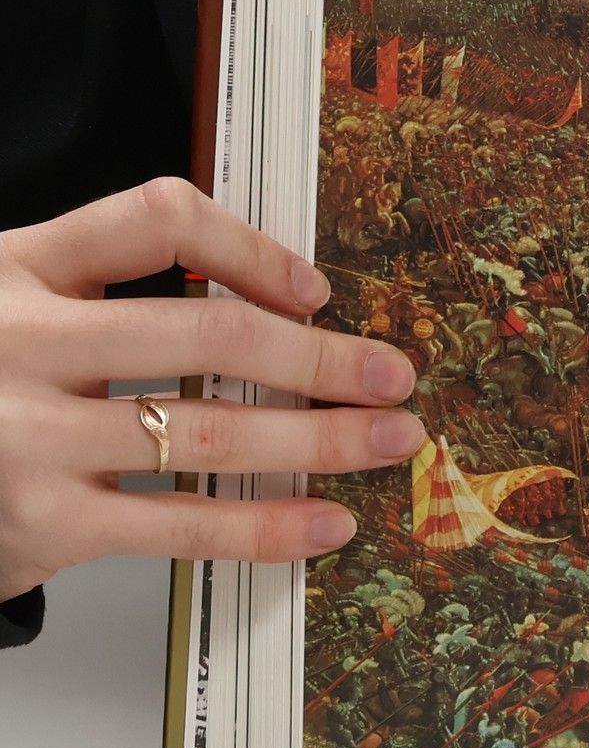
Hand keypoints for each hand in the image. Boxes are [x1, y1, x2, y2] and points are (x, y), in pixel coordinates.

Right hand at [0, 177, 423, 604]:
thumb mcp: (14, 305)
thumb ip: (111, 293)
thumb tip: (279, 311)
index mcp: (20, 267)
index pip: (156, 221)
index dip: (252, 249)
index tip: (316, 290)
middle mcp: (22, 341)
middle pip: (208, 334)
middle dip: (322, 359)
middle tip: (392, 375)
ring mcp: (30, 434)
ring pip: (212, 432)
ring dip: (322, 440)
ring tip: (387, 441)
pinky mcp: (44, 521)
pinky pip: (184, 523)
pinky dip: (268, 526)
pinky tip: (324, 521)